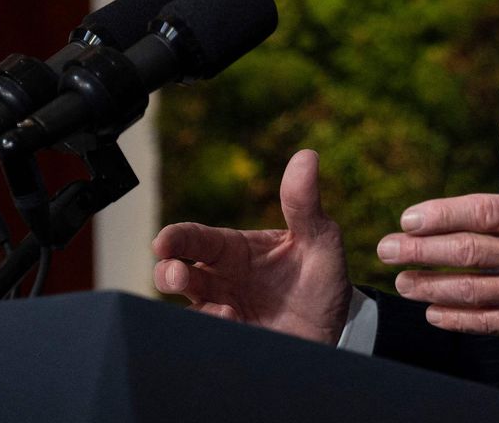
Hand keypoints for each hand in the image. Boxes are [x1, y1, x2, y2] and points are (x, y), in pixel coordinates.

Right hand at [151, 148, 351, 344]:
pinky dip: (216, 332)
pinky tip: (238, 325)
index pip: (196, 238)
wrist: (336, 329)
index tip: (162, 242)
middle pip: (176, 273)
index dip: (175, 238)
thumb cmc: (321, 278)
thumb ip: (305, 204)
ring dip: (198, 310)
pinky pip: (209, 337)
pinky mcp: (231, 340)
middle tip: (178, 275)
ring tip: (226, 312)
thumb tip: (307, 156)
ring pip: (188, 310)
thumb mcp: (320, 239)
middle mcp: (220, 280)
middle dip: (167, 273)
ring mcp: (223, 312)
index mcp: (234, 250)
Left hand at [379, 118, 498, 349]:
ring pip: (476, 290)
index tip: (409, 217)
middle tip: (386, 248)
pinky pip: (493, 323)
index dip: (442, 214)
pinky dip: (460, 320)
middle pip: (471, 252)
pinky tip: (433, 314)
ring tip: (401, 282)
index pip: (486, 212)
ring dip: (432, 287)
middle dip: (422, 251)